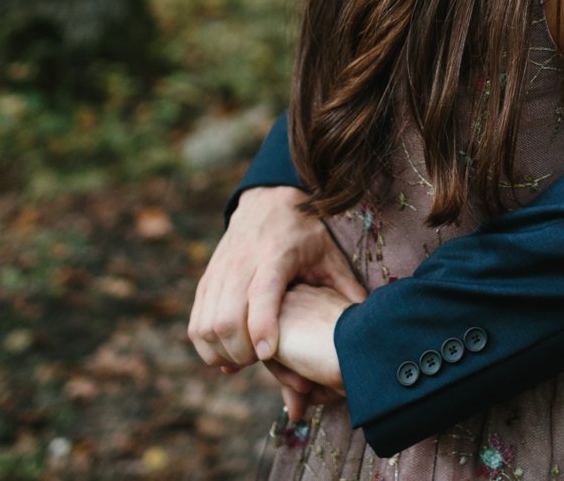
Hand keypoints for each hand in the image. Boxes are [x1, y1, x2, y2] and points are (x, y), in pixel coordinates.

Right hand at [189, 187, 368, 376]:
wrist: (269, 201)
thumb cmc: (305, 234)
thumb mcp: (329, 255)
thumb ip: (345, 288)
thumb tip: (368, 321)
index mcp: (276, 255)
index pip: (261, 295)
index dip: (261, 328)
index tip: (268, 354)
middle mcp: (241, 263)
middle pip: (226, 318)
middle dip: (240, 351)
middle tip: (259, 362)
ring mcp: (219, 272)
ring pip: (204, 324)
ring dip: (220, 353)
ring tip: (244, 362)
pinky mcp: (206, 280)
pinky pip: (195, 322)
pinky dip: (205, 346)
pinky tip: (225, 356)